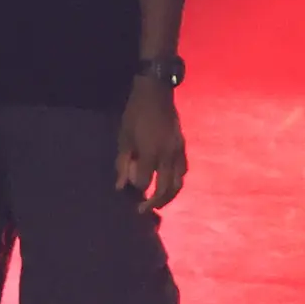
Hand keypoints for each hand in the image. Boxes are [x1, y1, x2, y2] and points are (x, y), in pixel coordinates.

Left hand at [116, 77, 187, 211]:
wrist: (156, 92)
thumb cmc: (135, 114)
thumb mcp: (124, 139)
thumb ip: (122, 164)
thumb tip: (121, 187)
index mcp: (151, 153)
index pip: (145, 182)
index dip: (136, 190)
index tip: (127, 192)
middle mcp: (168, 156)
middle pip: (166, 188)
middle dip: (155, 203)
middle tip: (143, 210)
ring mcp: (179, 151)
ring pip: (179, 182)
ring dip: (169, 196)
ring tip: (157, 203)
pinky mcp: (183, 146)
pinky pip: (183, 170)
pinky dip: (176, 181)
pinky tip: (167, 183)